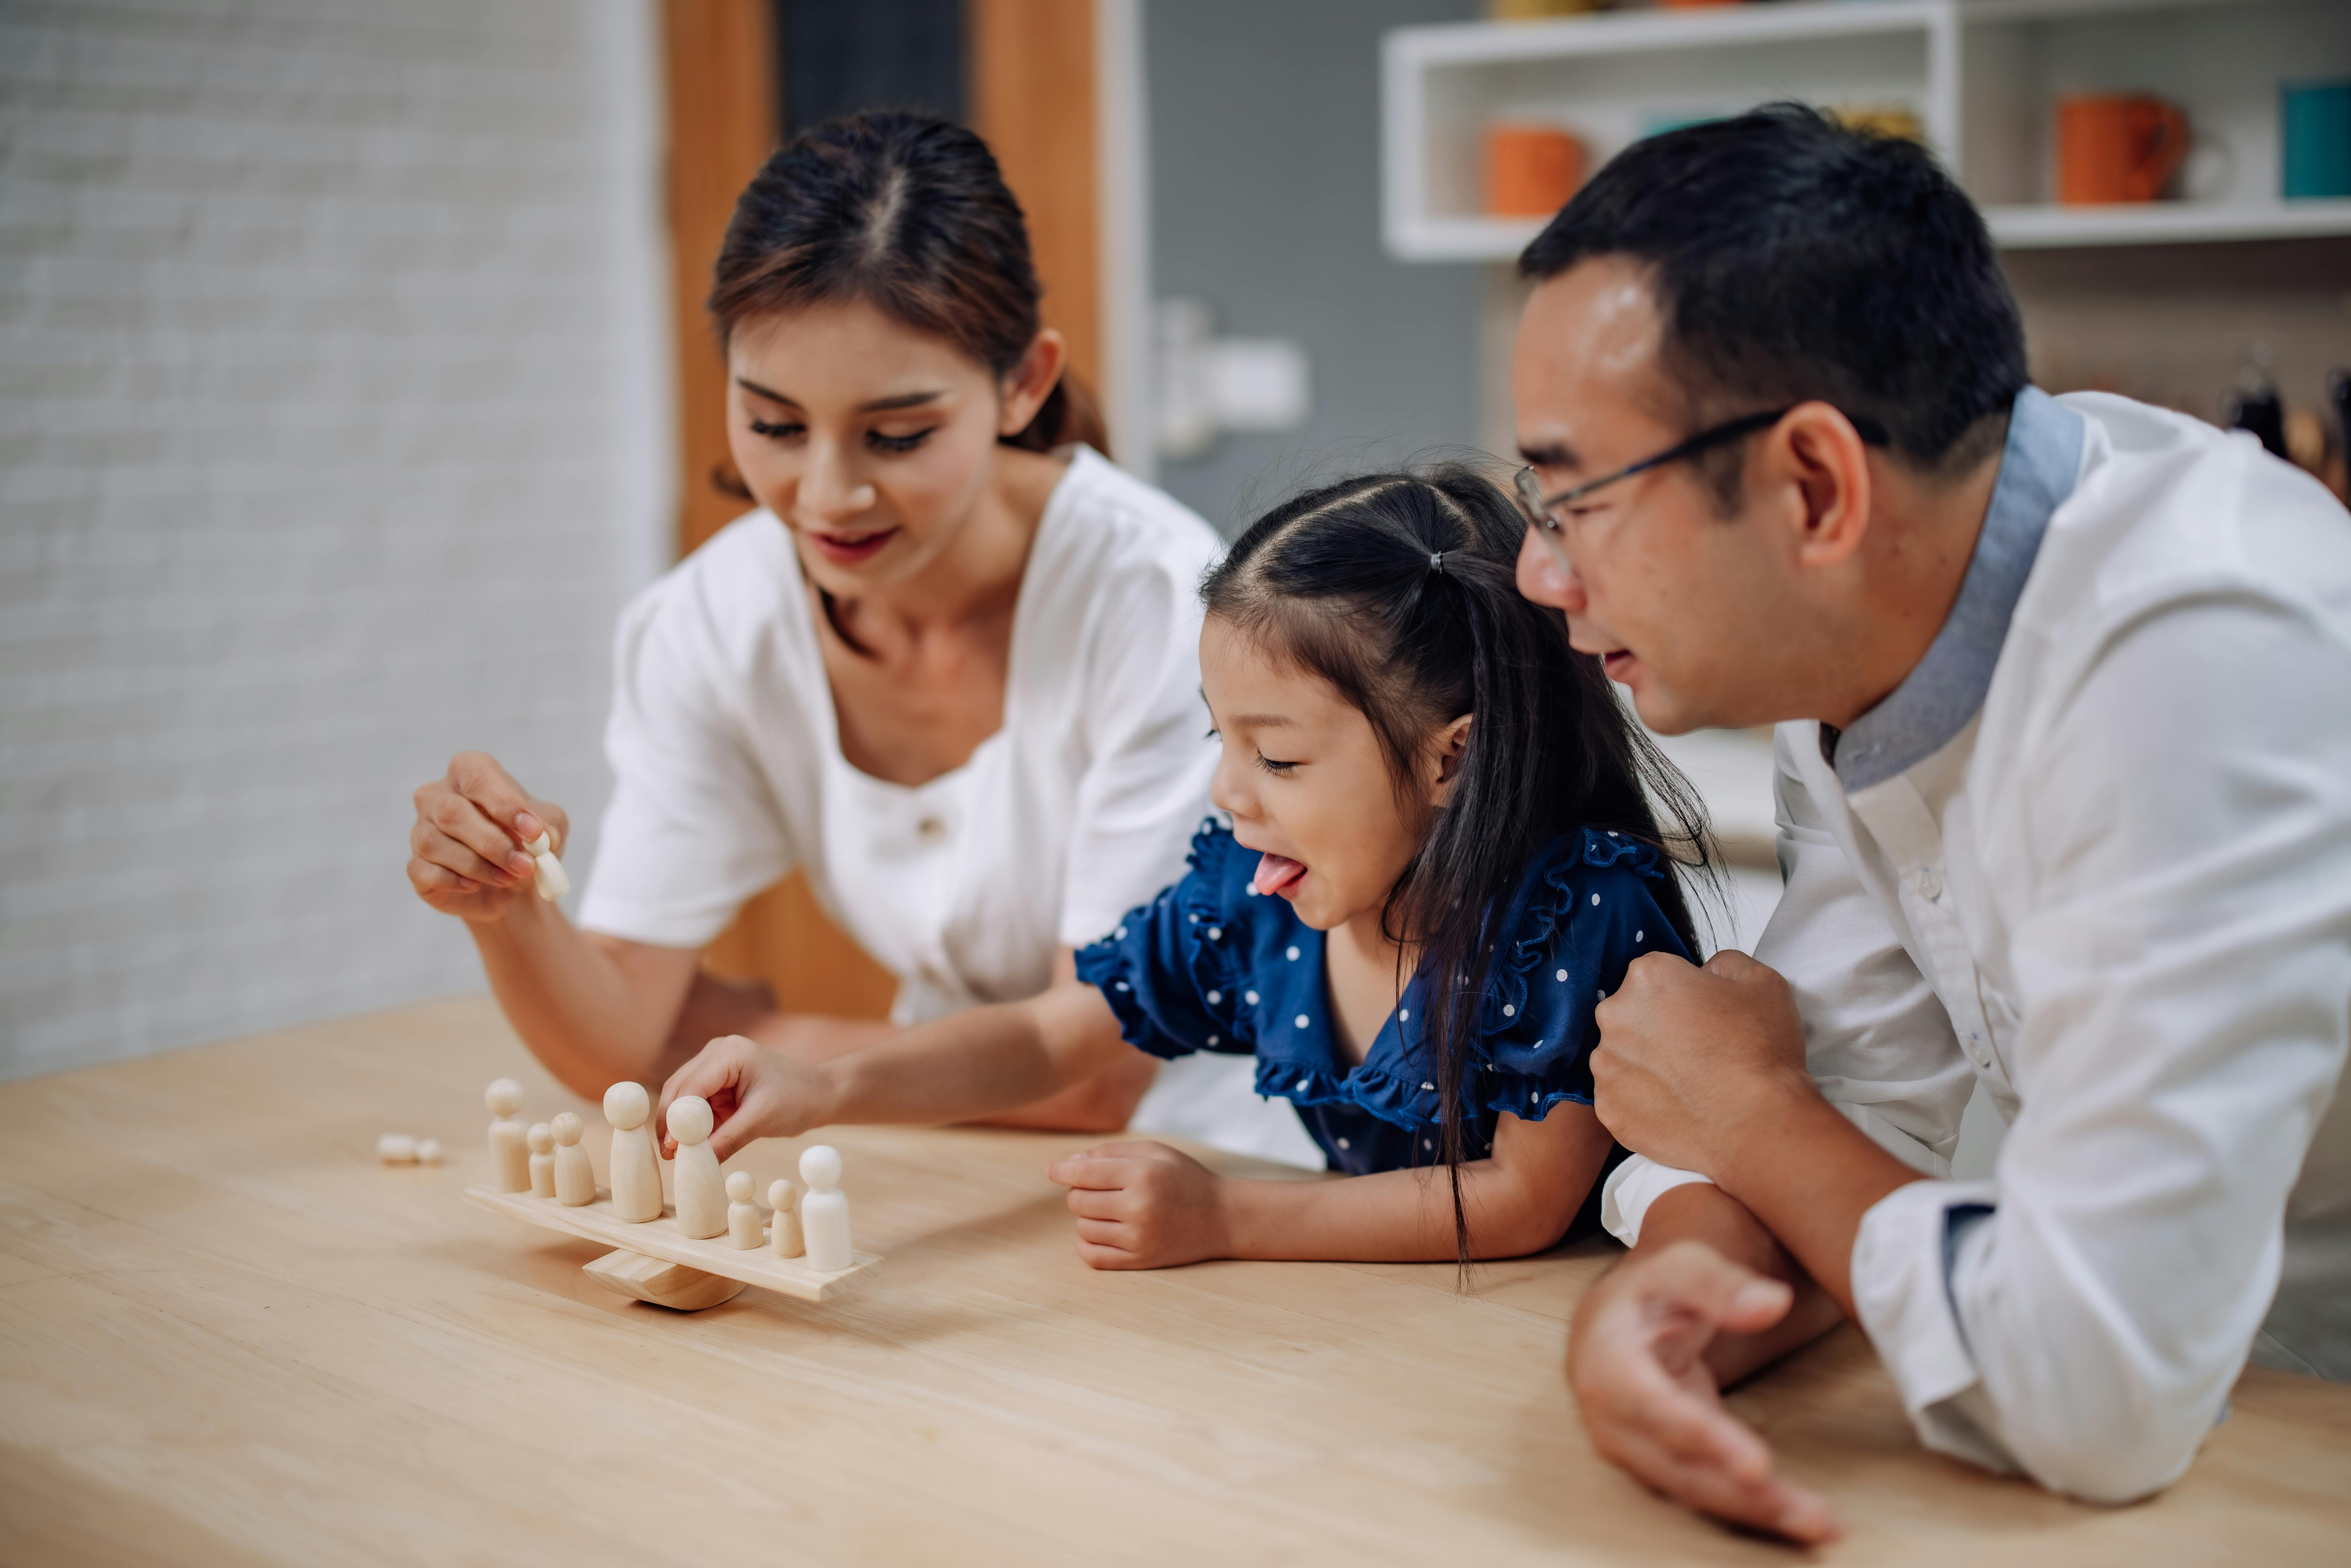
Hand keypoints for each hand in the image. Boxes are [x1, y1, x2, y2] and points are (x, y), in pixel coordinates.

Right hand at [408, 751, 568, 923]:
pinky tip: (475, 886)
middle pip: (453, 813)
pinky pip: (423, 870)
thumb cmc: (527, 843)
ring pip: (435, 843)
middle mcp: (437, 796)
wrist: (513, 886)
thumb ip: (549, 825)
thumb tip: (543, 837)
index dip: (505, 804)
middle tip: (526, 865)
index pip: (478, 777)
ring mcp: (420, 829)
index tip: (533, 831)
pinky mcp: (415, 865)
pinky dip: (453, 881)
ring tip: (509, 878)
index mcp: (469, 772)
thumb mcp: (550, 828)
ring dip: (478, 865)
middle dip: (494, 843)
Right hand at [657, 1033, 836, 1161]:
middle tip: (668, 1155)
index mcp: (730, 1053)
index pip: (691, 1087)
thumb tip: (693, 1162)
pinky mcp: (719, 1081)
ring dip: (681, 1125)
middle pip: (680, 1089)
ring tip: (678, 1155)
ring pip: (684, 1097)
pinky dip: (694, 1124)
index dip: (677, 1119)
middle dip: (672, 1122)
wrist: (821, 1094)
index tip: (672, 1148)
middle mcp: (717, 1053)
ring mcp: (716, 1065)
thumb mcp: (761, 1121)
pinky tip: (693, 1146)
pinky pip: (698, 1103)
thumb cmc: (798, 1099)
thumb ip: (726, 1140)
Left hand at [1046, 1140, 1231, 1269]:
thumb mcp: (1155, 1152)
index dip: (1062, 1171)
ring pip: (1083, 1228)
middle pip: (1078, 1201)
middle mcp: (1139, 1207)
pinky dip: (1087, 1244)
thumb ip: (1111, 1152)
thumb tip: (1070, 1163)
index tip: (1052, 1170)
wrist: (1223, 1218)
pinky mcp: (1140, 1260)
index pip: (1084, 1173)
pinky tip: (1101, 1232)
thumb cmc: (1185, 1178)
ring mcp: (1139, 1237)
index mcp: (1143, 1174)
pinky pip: (1093, 1256)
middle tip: (1102, 1190)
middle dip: (1081, 1192)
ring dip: (1088, 1217)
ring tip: (1110, 1210)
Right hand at [1569, 1240, 1839, 1543]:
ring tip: (1818, 1524)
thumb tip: (1772, 1303)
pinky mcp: (1659, 1462)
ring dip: (1753, 1511)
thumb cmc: (1651, 1290)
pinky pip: (1702, 1490)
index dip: (1705, 1439)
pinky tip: (1795, 1516)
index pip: (1656, 1409)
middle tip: (1812, 1516)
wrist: (1615, 1319)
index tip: (1758, 1466)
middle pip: (1678, 1467)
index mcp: (1607, 1362)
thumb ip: (1721, 1284)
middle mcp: (1611, 1417)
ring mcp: (1632, 1447)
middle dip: (1742, 1495)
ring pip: (1692, 1489)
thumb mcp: (1681, 1266)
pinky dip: (1747, 1506)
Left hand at [1589, 949, 1814, 1176]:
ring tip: (1691, 1083)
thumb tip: (1707, 972)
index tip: (1704, 1016)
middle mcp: (1615, 1016)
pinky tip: (1677, 1107)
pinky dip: (1644, 1102)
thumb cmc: (1760, 1054)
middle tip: (1699, 1051)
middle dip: (1659, 1028)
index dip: (1685, 996)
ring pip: (1624, 1056)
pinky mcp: (1608, 1107)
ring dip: (1649, 1065)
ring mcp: (1606, 1065)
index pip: (1658, 976)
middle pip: (1634, 1014)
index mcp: (1648, 977)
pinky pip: (1621, 1098)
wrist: (1757, 1126)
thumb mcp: (1762, 981)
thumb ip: (1725, 963)